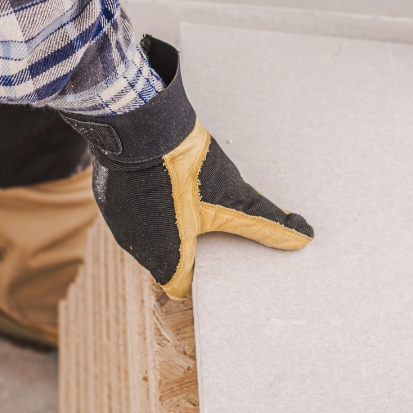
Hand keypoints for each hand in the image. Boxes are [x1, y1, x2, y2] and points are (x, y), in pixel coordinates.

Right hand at [63, 36, 311, 297]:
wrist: (140, 128)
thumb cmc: (187, 169)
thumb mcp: (233, 198)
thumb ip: (267, 224)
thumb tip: (305, 237)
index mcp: (165, 256)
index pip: (182, 285)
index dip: (202, 273)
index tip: (219, 255)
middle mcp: (136, 246)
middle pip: (165, 257)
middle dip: (185, 244)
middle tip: (209, 222)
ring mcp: (118, 220)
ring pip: (146, 231)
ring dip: (163, 220)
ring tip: (187, 197)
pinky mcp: (107, 195)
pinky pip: (130, 207)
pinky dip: (145, 199)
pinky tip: (163, 179)